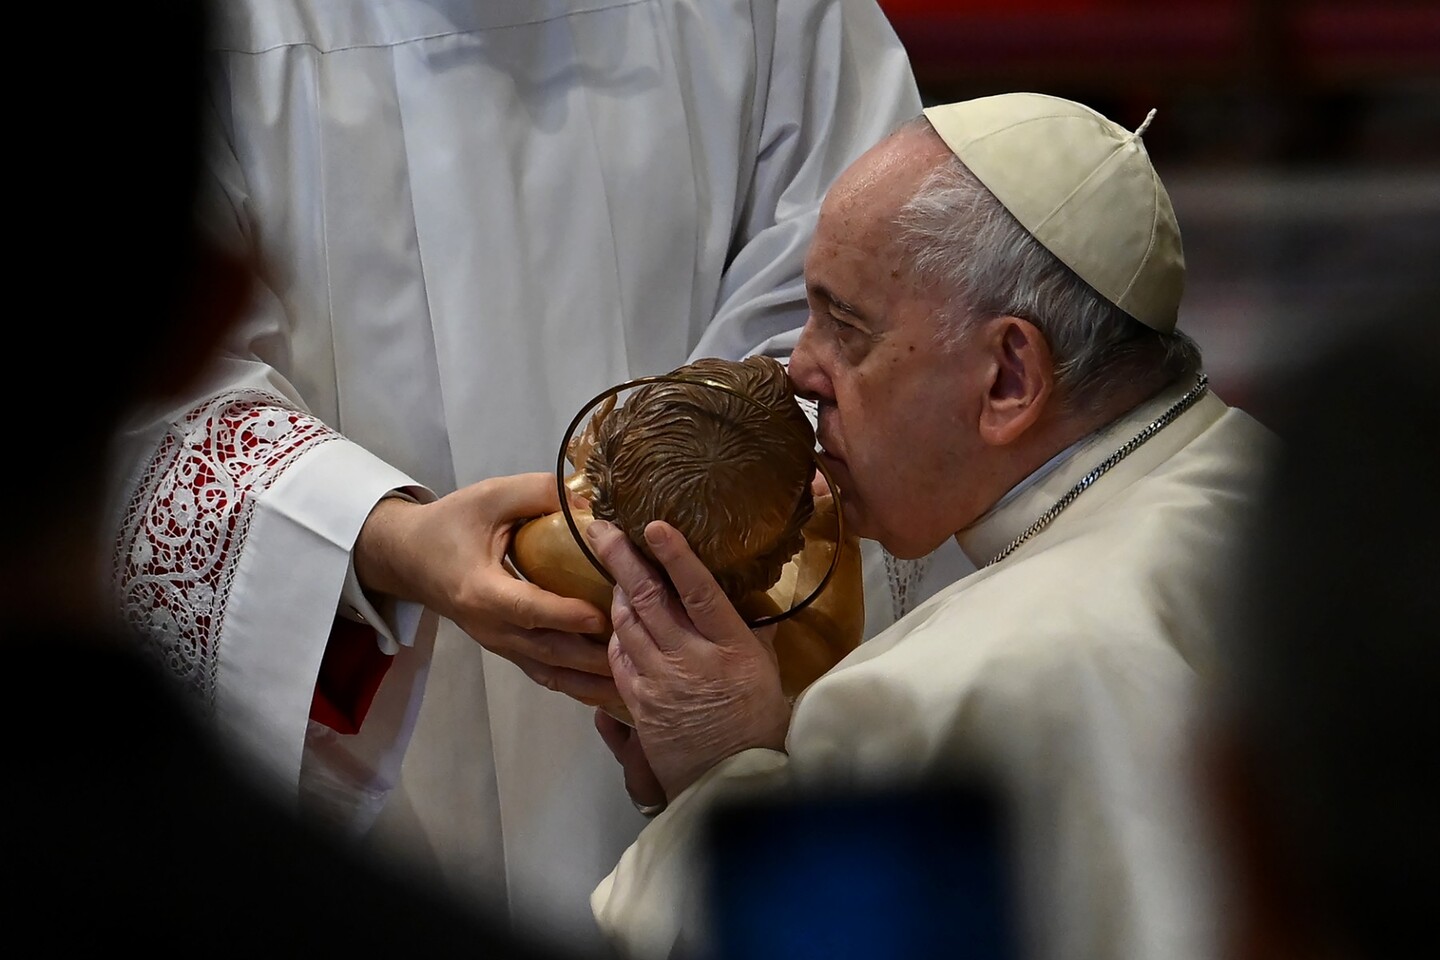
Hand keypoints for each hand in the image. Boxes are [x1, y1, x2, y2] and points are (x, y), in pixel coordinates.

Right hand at [354, 473, 619, 710]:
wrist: (408, 558)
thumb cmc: (451, 524)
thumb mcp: (489, 496)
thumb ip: (537, 493)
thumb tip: (591, 500)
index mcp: (480, 590)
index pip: (527, 608)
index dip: (565, 614)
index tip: (603, 616)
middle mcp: (490, 627)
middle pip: (547, 651)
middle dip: (593, 656)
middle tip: (639, 652)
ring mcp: (499, 645)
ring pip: (550, 671)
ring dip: (591, 679)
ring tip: (635, 681)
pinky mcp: (508, 651)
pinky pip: (547, 674)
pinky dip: (579, 683)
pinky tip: (611, 687)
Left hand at [585, 519, 790, 800]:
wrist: (731, 777)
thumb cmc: (757, 720)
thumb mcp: (765, 668)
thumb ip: (750, 629)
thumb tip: (745, 592)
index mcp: (730, 645)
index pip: (698, 590)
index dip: (675, 555)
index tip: (654, 526)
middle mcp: (691, 658)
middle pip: (649, 598)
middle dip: (621, 559)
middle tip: (601, 529)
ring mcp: (659, 680)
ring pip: (626, 623)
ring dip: (616, 591)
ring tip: (611, 566)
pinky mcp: (639, 702)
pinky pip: (618, 657)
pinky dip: (615, 633)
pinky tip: (617, 619)